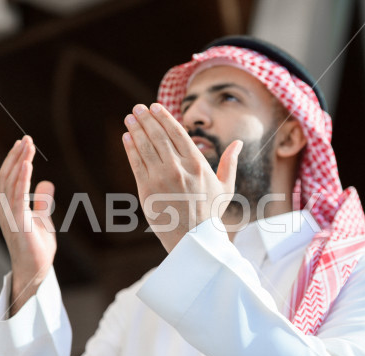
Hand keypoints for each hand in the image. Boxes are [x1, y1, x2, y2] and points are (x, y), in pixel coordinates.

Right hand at [0, 135, 55, 315]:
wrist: (36, 272)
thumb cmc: (37, 249)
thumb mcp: (43, 219)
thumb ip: (42, 202)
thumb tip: (47, 183)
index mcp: (10, 207)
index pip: (9, 178)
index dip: (15, 160)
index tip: (24, 144)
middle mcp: (5, 209)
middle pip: (7, 176)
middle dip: (16, 156)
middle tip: (26, 138)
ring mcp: (9, 216)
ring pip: (10, 183)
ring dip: (19, 162)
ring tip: (26, 146)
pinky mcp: (18, 223)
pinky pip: (17, 196)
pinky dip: (21, 179)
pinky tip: (26, 165)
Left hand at [122, 103, 241, 252]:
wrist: (193, 239)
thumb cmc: (210, 214)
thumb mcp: (225, 187)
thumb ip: (230, 163)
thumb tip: (238, 143)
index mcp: (197, 164)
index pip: (177, 133)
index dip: (164, 117)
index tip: (155, 106)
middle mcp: (178, 168)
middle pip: (158, 136)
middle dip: (146, 119)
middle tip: (137, 108)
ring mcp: (161, 178)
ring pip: (145, 146)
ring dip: (136, 129)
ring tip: (129, 118)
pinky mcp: (146, 190)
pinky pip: (136, 163)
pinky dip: (130, 148)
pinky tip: (126, 137)